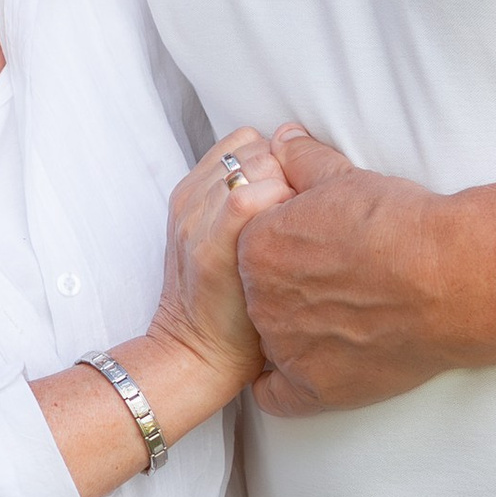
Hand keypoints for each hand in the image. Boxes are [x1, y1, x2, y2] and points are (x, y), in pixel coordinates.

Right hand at [151, 128, 285, 399]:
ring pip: (255, 165)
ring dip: (288, 188)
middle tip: (303, 216)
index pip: (244, 142)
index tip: (295, 195)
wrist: (196, 354)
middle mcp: (191, 198)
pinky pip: (248, 196)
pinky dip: (278, 206)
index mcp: (192, 193)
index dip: (277, 161)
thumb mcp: (226, 243)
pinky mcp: (210, 245)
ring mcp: (197, 219)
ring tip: (301, 231)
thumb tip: (296, 180)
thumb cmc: (228, 305)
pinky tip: (296, 240)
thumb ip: (245, 203)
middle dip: (287, 171)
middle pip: (254, 149)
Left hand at [234, 120, 464, 415]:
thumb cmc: (401, 224)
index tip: (311, 250)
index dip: (282, 249)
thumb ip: (303, 160)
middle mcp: (262, 299)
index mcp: (258, 247)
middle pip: (258, 296)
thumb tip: (283, 139)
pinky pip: (277, 398)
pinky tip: (304, 373)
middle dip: (286, 291)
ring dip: (289, 335)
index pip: (249, 249)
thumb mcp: (344, 177)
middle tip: (330, 285)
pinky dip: (284, 389)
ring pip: (268, 343)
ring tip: (335, 322)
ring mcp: (286, 347)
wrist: (451, 276)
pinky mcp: (315, 388)